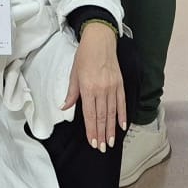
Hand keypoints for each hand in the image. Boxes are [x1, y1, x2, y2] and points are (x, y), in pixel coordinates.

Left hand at [63, 22, 125, 149]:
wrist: (100, 40)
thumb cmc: (84, 56)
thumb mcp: (74, 74)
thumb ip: (71, 93)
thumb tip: (64, 108)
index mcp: (87, 88)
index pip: (90, 115)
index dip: (91, 131)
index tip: (93, 142)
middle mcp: (101, 90)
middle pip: (101, 117)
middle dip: (101, 134)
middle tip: (102, 148)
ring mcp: (112, 87)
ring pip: (112, 113)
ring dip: (111, 129)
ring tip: (111, 142)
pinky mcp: (120, 84)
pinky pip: (122, 103)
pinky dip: (123, 115)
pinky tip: (122, 126)